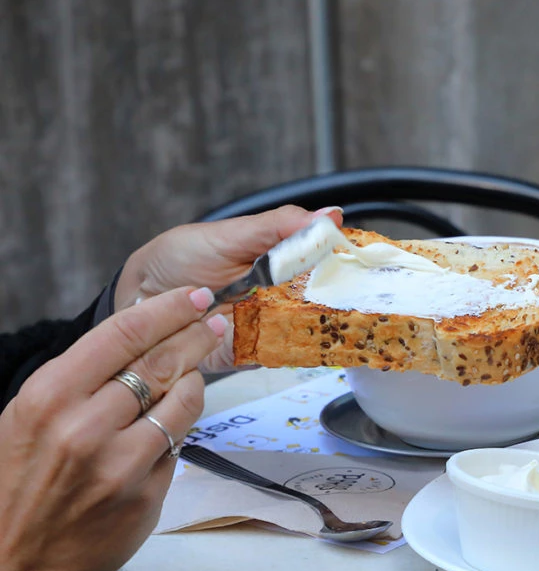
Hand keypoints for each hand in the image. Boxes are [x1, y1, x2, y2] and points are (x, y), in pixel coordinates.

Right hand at [0, 287, 222, 570]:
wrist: (10, 562)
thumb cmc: (18, 482)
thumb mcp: (28, 416)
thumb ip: (79, 377)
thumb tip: (138, 331)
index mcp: (48, 396)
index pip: (123, 334)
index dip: (168, 308)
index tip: (196, 296)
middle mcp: (84, 427)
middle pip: (160, 362)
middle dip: (196, 335)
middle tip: (216, 323)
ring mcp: (119, 464)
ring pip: (181, 401)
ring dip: (195, 379)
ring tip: (197, 369)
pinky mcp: (146, 494)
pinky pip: (178, 444)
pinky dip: (182, 425)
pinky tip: (179, 415)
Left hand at [115, 205, 342, 371]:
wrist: (137, 300)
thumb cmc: (180, 259)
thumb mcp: (230, 235)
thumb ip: (279, 226)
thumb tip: (330, 215)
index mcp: (285, 258)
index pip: (331, 261)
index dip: (353, 265)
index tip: (368, 264)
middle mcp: (285, 293)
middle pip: (330, 300)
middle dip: (347, 299)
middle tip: (357, 295)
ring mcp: (273, 324)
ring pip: (313, 329)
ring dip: (321, 325)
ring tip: (320, 319)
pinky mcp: (256, 353)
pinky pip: (283, 355)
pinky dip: (291, 349)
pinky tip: (296, 338)